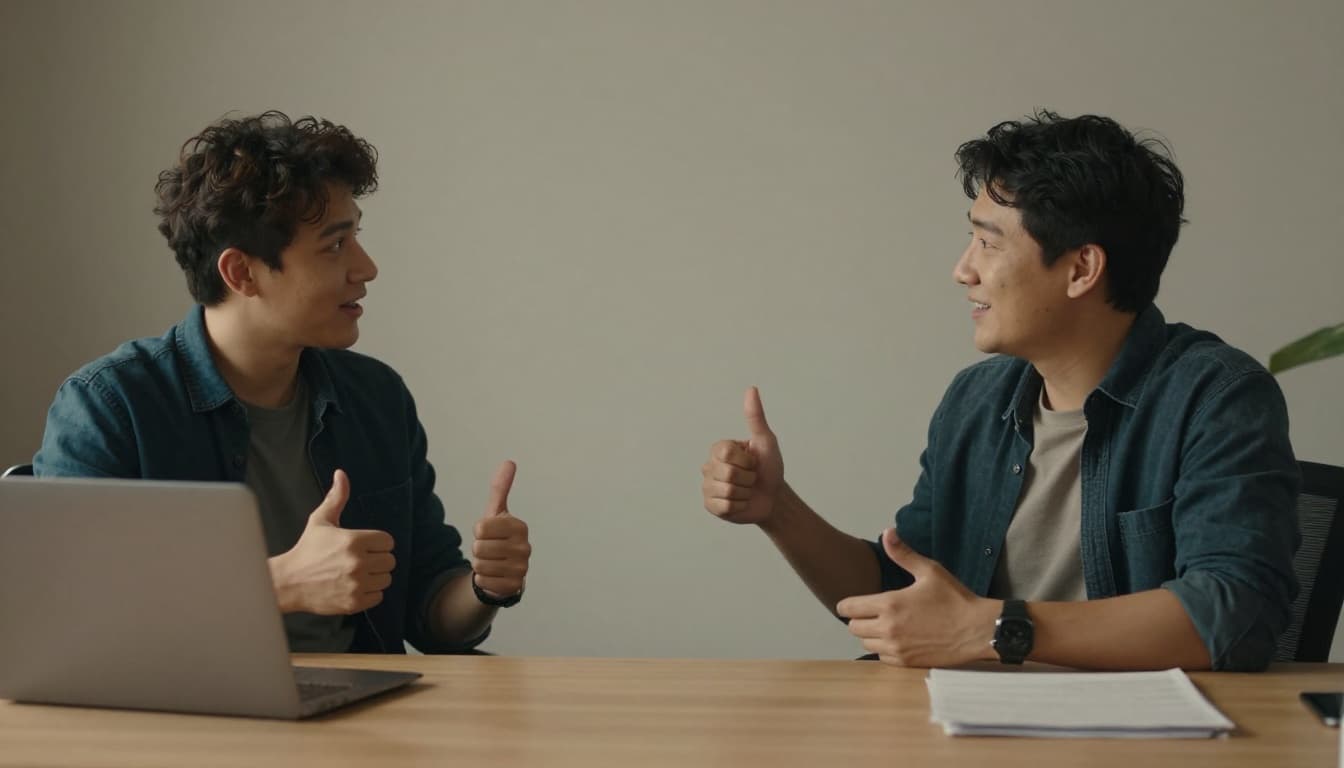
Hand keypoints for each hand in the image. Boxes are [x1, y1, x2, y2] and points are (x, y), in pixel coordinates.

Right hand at [270, 469, 396, 614]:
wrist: (288, 582)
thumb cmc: (307, 549)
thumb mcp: (321, 520)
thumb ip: (336, 497)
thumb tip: (341, 474)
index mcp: (354, 540)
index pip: (388, 542)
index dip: (377, 543)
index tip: (364, 546)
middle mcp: (358, 563)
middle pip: (390, 561)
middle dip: (377, 560)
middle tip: (360, 560)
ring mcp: (357, 584)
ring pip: (386, 579)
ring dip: (375, 577)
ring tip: (357, 574)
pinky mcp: (354, 602)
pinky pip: (379, 597)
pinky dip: (370, 593)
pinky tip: (354, 586)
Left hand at [471, 460, 530, 598]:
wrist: (503, 570)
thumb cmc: (498, 538)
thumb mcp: (496, 513)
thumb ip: (500, 489)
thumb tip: (509, 462)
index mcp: (520, 527)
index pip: (481, 528)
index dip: (478, 532)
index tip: (489, 534)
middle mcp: (524, 547)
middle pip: (478, 547)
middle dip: (477, 550)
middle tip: (489, 550)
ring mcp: (522, 569)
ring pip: (479, 565)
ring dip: (480, 565)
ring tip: (491, 562)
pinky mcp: (514, 587)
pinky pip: (483, 581)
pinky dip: (483, 579)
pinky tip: (493, 575)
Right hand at [701, 386, 783, 524]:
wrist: (774, 497)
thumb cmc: (770, 467)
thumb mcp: (765, 441)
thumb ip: (755, 416)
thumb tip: (751, 389)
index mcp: (719, 449)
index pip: (726, 452)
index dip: (746, 460)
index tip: (753, 461)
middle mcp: (709, 466)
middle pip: (728, 473)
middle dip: (748, 478)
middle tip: (752, 478)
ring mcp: (708, 487)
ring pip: (727, 491)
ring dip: (745, 493)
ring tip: (747, 490)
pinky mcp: (711, 505)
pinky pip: (724, 506)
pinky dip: (739, 506)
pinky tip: (741, 502)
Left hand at [836, 528, 997, 665]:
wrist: (978, 630)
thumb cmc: (955, 599)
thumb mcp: (930, 571)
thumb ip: (903, 554)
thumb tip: (887, 533)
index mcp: (889, 604)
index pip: (849, 608)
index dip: (846, 605)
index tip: (851, 603)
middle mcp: (888, 628)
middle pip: (853, 628)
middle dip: (858, 619)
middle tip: (871, 612)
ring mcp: (897, 648)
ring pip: (865, 643)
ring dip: (870, 634)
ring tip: (885, 625)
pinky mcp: (907, 662)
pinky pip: (882, 657)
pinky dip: (884, 649)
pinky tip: (897, 639)